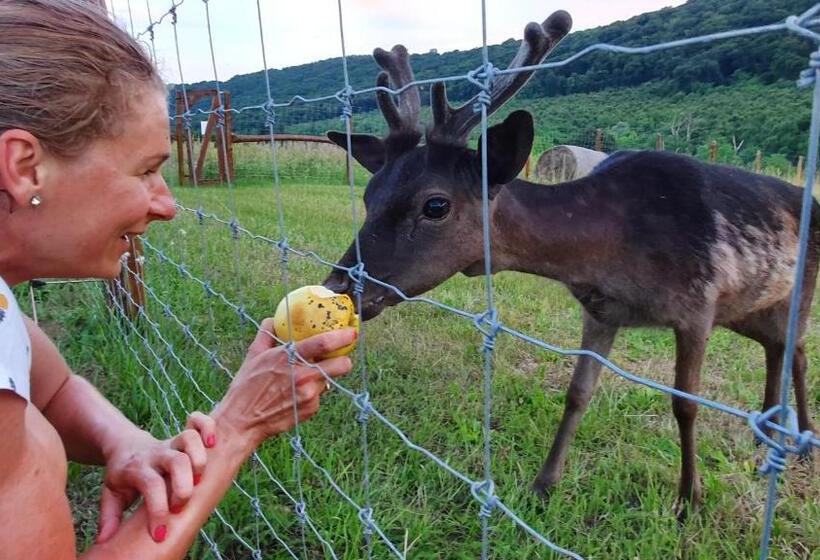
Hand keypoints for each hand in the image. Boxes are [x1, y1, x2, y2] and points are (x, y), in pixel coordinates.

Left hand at [95, 412, 215, 543]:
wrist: (124, 445)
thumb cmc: (122, 476)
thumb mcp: (111, 495)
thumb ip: (109, 516)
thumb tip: (104, 541)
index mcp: (137, 469)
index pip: (151, 485)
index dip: (158, 510)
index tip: (160, 533)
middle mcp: (156, 454)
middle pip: (176, 461)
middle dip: (184, 486)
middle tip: (180, 505)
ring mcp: (171, 442)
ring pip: (189, 439)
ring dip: (200, 458)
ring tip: (200, 479)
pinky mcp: (183, 435)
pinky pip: (199, 421)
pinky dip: (208, 427)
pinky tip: (213, 443)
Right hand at [214, 318, 355, 449]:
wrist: (243, 421)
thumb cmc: (246, 387)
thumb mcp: (253, 355)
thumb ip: (266, 334)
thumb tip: (273, 319)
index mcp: (289, 358)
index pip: (323, 343)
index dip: (342, 337)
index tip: (352, 333)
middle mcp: (302, 376)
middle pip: (340, 366)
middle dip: (345, 361)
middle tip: (340, 359)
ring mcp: (308, 394)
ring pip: (328, 381)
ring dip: (321, 379)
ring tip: (302, 381)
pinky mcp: (310, 409)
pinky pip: (319, 397)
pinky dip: (312, 394)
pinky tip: (295, 396)